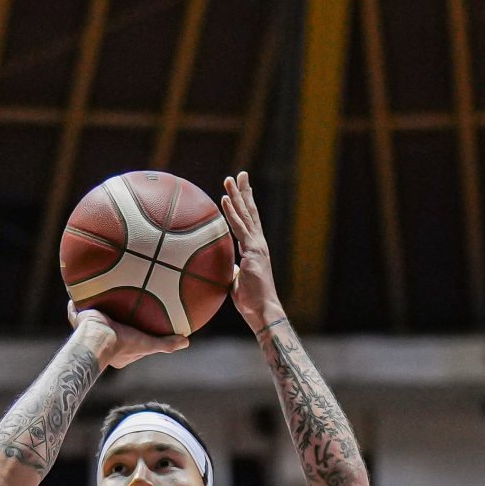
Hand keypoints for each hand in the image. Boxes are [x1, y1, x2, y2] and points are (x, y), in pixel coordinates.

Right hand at [73, 300, 190, 369]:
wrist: (98, 337)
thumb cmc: (123, 343)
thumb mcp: (148, 344)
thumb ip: (166, 344)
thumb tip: (186, 341)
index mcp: (117, 352)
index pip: (127, 342)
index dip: (133, 336)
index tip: (138, 328)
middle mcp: (102, 342)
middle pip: (110, 330)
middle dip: (114, 323)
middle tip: (121, 310)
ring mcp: (88, 331)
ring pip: (91, 319)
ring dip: (94, 311)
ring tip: (99, 296)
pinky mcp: (78, 319)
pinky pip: (75, 309)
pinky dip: (74, 304)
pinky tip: (76, 292)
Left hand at [218, 172, 283, 331]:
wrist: (262, 311)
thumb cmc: (250, 301)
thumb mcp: (237, 281)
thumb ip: (232, 270)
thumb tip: (222, 267)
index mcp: (255, 248)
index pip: (249, 222)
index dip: (245, 205)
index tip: (241, 190)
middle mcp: (258, 243)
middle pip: (251, 212)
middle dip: (245, 192)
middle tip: (240, 174)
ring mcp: (257, 245)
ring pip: (246, 214)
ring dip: (237, 195)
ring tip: (231, 178)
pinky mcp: (253, 250)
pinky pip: (239, 227)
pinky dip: (232, 211)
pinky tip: (225, 198)